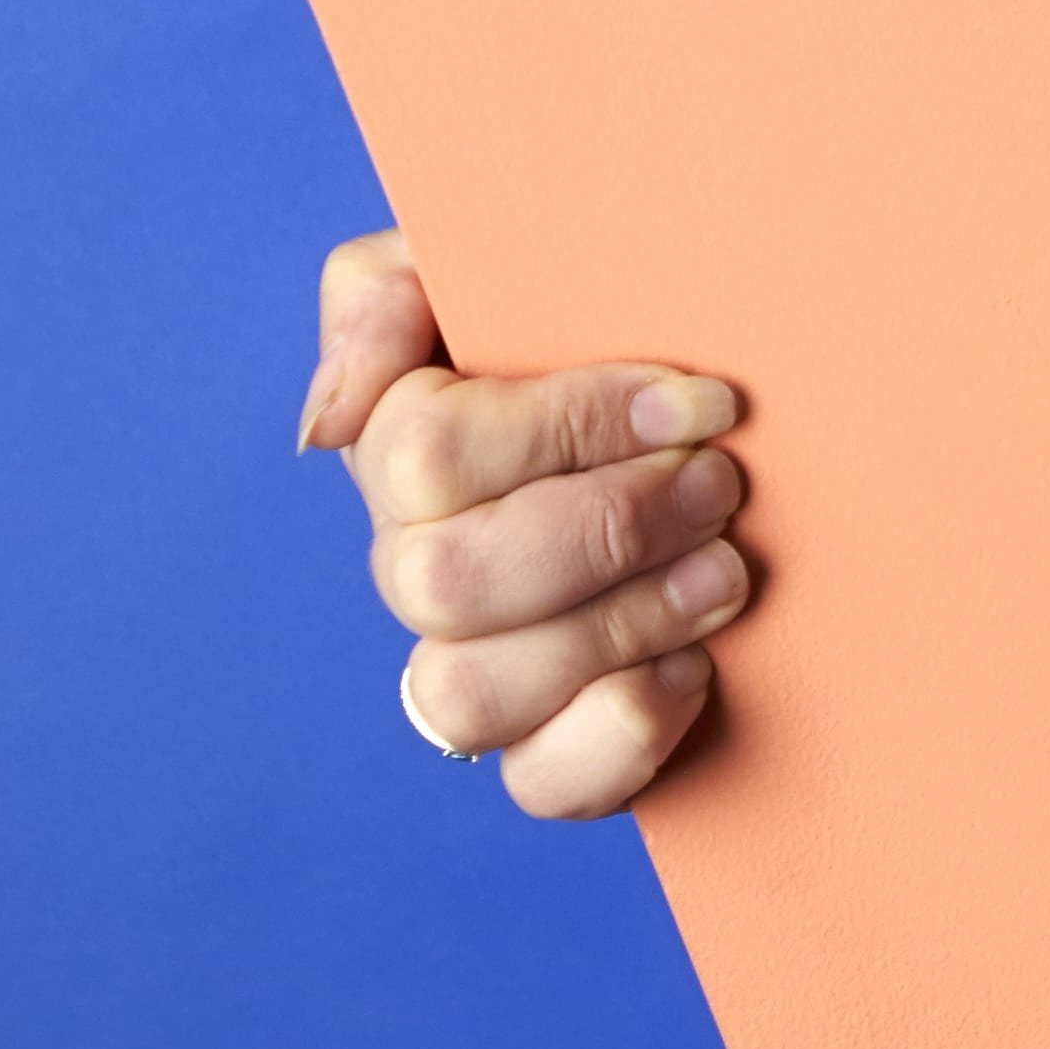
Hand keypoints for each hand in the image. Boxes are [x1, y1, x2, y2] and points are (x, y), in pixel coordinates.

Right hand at [301, 228, 750, 815]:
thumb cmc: (598, 325)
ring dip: (615, 629)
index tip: (697, 399)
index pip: (426, 454)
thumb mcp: (494, 264)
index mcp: (401, 447)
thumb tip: (325, 423)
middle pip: (445, 582)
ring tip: (724, 575)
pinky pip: (538, 785)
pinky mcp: (549, 746)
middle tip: (721, 486)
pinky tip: (690, 672)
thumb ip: (387, 294)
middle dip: (605, 529)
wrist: (710, 422)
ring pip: (468, 694)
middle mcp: (420, 566)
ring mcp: (475, 665)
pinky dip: (616, 737)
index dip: (567, 426)